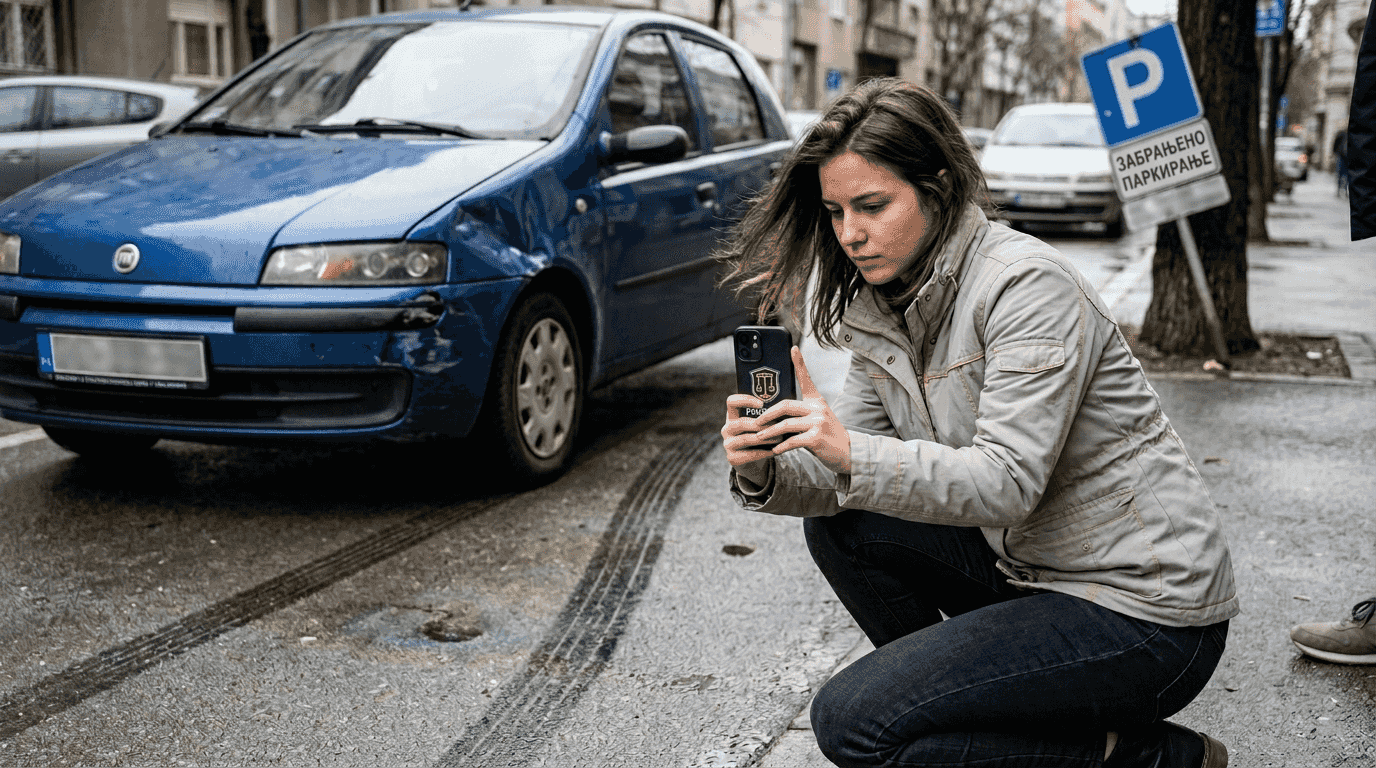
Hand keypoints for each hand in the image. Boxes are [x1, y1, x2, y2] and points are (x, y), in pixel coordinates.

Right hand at [722, 392, 775, 485]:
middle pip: (741, 423)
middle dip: (761, 425)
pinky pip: (749, 454)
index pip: (731, 401)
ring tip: (779, 438)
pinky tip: (774, 451)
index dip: (744, 400)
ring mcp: (728, 444)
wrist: (752, 462)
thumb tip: (785, 410)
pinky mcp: (732, 458)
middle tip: (778, 425)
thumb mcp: (759, 426)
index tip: (761, 404)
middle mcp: (727, 428)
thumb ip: (765, 418)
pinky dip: (764, 452)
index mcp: (733, 416)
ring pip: (746, 439)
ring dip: (765, 439)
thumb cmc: (759, 438)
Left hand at [755, 346, 851, 475]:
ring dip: (770, 433)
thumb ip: (801, 415)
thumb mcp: (817, 419)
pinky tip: (775, 450)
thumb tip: (776, 416)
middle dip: (767, 415)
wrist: (847, 452)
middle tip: (756, 422)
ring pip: (786, 424)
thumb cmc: (827, 435)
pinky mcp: (817, 437)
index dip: (799, 363)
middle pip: (786, 406)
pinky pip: (793, 440)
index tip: (793, 348)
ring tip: (759, 438)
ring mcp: (818, 422)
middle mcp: (818, 408)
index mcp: (816, 401)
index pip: (806, 379)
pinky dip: (781, 446)